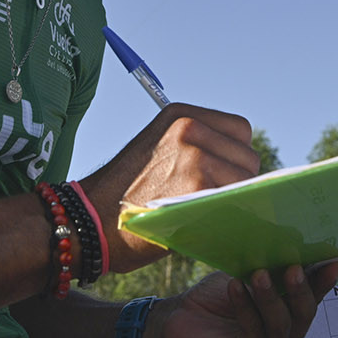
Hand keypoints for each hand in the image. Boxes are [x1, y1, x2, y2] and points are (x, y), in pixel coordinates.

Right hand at [82, 104, 258, 271]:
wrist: (91, 222)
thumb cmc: (126, 197)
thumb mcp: (158, 151)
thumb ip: (198, 148)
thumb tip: (244, 169)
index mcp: (180, 115)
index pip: (239, 130)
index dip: (235, 157)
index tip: (222, 177)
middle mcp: (189, 128)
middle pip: (247, 155)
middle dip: (239, 182)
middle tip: (215, 202)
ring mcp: (195, 154)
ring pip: (247, 180)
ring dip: (237, 200)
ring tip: (211, 213)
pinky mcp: (199, 182)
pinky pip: (238, 199)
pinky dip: (231, 214)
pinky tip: (213, 223)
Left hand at [144, 263, 337, 337]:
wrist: (178, 321)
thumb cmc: (215, 297)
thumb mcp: (247, 274)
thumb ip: (272, 265)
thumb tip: (293, 238)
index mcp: (292, 315)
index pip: (313, 296)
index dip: (323, 279)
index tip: (332, 260)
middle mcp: (288, 337)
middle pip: (304, 315)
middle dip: (300, 290)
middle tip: (293, 267)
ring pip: (281, 325)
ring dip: (270, 298)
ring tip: (259, 273)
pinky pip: (255, 334)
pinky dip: (246, 308)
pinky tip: (235, 287)